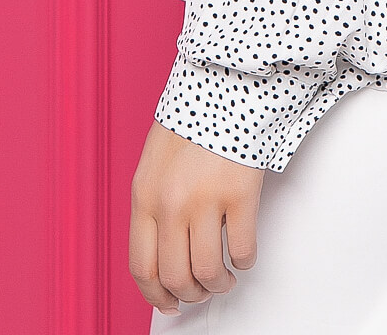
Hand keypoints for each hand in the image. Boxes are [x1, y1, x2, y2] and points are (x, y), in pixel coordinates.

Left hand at [129, 118, 263, 314]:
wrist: (224, 84)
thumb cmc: (192, 119)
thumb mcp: (155, 163)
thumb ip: (153, 204)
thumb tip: (163, 250)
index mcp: (144, 196)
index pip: (142, 266)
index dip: (156, 294)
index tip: (168, 302)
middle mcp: (170, 203)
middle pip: (175, 276)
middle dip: (190, 294)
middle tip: (200, 292)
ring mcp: (205, 200)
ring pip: (208, 271)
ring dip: (218, 284)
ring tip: (224, 278)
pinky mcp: (239, 194)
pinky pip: (242, 249)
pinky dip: (244, 261)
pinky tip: (243, 254)